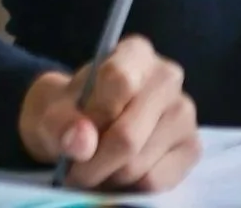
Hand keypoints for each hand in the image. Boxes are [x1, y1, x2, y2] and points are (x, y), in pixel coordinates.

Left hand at [17, 35, 200, 191]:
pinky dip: (128, 187)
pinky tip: (120, 173)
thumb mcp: (48, 110)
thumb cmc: (68, 112)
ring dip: (107, 177)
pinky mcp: (191, 147)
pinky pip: (155, 180)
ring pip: (138, 163)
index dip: (90, 119)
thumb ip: (60, 122)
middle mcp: (168, 77)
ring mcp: (184, 112)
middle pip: (127, 135)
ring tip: (97, 167)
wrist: (82, 129)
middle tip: (74, 171)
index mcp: (135, 53)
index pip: (119, 82)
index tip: (72, 136)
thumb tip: (82, 143)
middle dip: (93, 164)